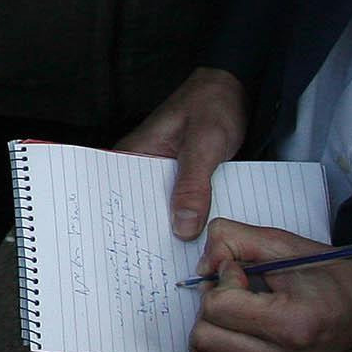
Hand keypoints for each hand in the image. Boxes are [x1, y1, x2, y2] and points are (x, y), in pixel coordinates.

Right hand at [115, 66, 245, 240]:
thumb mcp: (204, 144)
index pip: (116, 194)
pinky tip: (197, 235)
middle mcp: (142, 165)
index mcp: (133, 153)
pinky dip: (190, 215)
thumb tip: (183, 228)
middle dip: (151, 232)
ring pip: (163, 207)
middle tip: (161, 263)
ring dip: (174, 225)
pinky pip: (181, 202)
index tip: (133, 250)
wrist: (235, 88)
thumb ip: (193, 184)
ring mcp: (162, 172)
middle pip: (140, 206)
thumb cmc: (213, 104)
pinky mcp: (181, 177)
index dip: (122, 223)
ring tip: (179, 257)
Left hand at [187, 218, 351, 351]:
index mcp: (294, 325)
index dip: (221, 280)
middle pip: (203, 336)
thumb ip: (232, 239)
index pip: (217, 307)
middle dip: (212, 305)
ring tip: (244, 307)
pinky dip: (226, 340)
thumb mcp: (283, 243)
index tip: (241, 271)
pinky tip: (251, 325)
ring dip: (215, 324)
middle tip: (237, 289)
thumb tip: (201, 265)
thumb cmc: (330, 277)